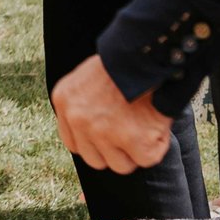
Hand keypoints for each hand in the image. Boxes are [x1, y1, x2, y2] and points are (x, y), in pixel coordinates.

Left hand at [52, 55, 173, 173]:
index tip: (110, 137)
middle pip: (95, 160)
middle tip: (131, 132)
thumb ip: (83, 106)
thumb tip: (92, 134)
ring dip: (135, 151)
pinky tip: (156, 123)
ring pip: (120, 164)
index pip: (74, 144)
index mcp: (64, 102)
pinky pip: (145, 159)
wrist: (145, 54)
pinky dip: (156, 146)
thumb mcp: (87, 80)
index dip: (95, 144)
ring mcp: (104, 132)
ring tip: (144, 124)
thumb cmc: (123, 65)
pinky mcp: (133, 141)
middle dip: (115, 151)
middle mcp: (78, 119)